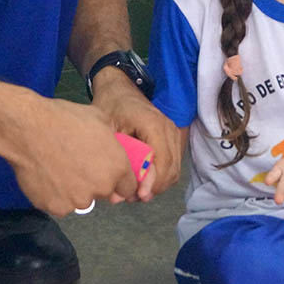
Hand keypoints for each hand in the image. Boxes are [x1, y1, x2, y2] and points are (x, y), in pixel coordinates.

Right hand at [1, 95, 135, 215]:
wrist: (28, 129)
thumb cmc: (64, 118)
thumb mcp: (99, 118)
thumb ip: (111, 140)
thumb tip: (112, 145)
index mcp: (117, 168)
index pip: (128, 187)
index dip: (117, 179)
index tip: (104, 171)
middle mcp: (101, 188)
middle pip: (103, 192)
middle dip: (94, 182)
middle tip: (76, 164)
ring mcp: (77, 201)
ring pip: (80, 199)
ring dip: (73, 189)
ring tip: (58, 168)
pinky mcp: (56, 207)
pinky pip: (59, 204)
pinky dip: (53, 194)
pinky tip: (45, 175)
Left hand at [90, 71, 181, 200]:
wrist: (120, 87)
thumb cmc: (110, 105)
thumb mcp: (108, 131)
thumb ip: (119, 160)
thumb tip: (122, 193)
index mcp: (153, 124)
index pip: (162, 163)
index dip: (150, 184)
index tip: (135, 196)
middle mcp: (170, 128)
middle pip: (171, 170)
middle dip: (153, 188)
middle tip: (131, 196)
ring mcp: (175, 131)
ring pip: (174, 170)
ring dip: (157, 184)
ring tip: (135, 190)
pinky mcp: (175, 136)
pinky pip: (174, 163)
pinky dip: (161, 176)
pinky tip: (143, 180)